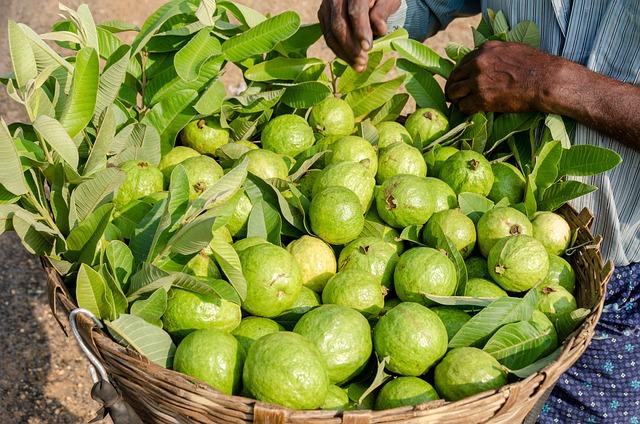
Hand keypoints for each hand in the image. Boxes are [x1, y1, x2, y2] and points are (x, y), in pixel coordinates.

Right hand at [318, 0, 400, 71]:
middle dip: (351, 47)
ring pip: (330, 33)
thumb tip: (380, 29)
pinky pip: (328, 37)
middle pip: (339, 25)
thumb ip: (383, 11)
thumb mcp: (388, 0)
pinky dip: (339, 51)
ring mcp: (327, 6)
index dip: (361, 30)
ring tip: (358, 66)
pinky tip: (350, 60)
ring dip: (344, 53)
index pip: (356, 11)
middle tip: (363, 62)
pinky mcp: (323, 15)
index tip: (368, 47)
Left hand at [445, 41, 562, 113]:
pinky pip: (463, 106)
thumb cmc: (537, 66)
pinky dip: (464, 110)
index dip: (461, 73)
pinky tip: (468, 112)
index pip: (463, 62)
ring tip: (458, 105)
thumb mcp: (513, 50)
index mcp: (486, 50)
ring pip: (454, 92)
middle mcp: (478, 63)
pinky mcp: (481, 98)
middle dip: (453, 87)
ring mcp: (478, 81)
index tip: (461, 81)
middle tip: (454, 96)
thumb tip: (489, 61)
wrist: (546, 81)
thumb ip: (496, 54)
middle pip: (454, 76)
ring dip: (455, 100)